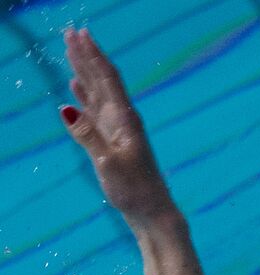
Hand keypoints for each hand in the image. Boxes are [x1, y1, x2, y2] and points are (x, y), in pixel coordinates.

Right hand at [61, 27, 174, 226]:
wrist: (153, 215)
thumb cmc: (135, 192)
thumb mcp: (108, 164)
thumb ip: (88, 136)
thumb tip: (66, 109)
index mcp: (125, 120)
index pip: (107, 79)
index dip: (93, 55)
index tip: (80, 34)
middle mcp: (123, 121)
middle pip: (102, 81)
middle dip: (86, 57)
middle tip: (70, 34)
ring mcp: (119, 133)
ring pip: (98, 95)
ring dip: (84, 74)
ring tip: (71, 54)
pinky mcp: (114, 145)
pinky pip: (96, 114)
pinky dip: (85, 100)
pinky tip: (76, 92)